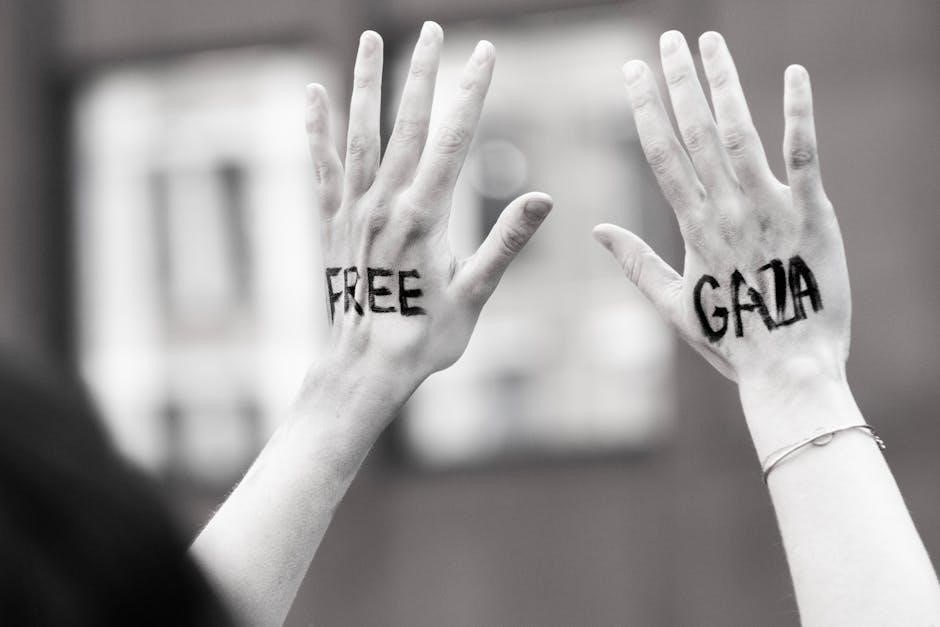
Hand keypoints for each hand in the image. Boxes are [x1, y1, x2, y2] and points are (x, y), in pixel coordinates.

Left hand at [306, 23, 551, 394]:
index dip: (471, 93)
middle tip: (434, 30)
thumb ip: (506, 241)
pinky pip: (321, 166)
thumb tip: (543, 199)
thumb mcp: (475, 293)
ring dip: (366, 83)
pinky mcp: (332, 222)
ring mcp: (353, 210)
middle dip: (422, 73)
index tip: (485, 52)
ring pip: (361, 133)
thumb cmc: (426, 336)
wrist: (366, 365)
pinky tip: (313, 93)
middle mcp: (385, 204)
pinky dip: (317, 129)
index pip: (452, 140)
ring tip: (372, 38)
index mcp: (424, 217)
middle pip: (406, 124)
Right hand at [594, 30, 848, 386]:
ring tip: (709, 41)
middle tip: (667, 39)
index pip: (662, 155)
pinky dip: (799, 113)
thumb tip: (596, 229)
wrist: (789, 368)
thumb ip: (635, 262)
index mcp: (693, 228)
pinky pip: (804, 155)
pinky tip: (794, 73)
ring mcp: (770, 209)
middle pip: (696, 134)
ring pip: (739, 134)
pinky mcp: (814, 213)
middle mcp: (726, 210)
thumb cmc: (732, 340)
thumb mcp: (673, 304)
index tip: (632, 71)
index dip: (646, 109)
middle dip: (679, 82)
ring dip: (724, 84)